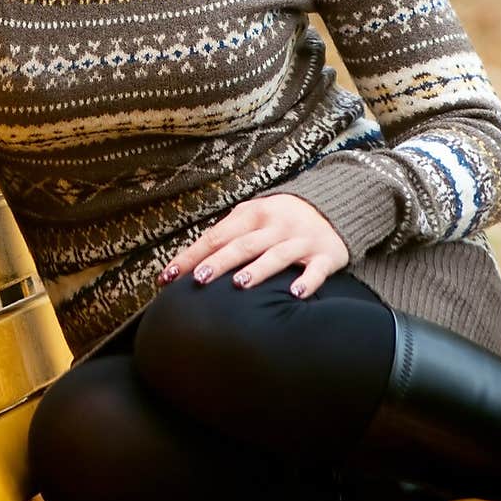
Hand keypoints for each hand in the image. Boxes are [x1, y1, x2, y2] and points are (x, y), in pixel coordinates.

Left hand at [158, 194, 349, 298]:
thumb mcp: (252, 218)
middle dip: (220, 262)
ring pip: (277, 255)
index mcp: (252, 214)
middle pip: (243, 245)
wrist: (332, 206)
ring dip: (258, 269)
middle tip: (199, 279)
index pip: (216, 237)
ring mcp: (301, 240)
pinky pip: (316, 270)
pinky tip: (294, 294)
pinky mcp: (325, 255)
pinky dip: (307, 281)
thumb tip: (189, 265)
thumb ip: (227, 236)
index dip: (191, 256)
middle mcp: (275, 225)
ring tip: (239, 284)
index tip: (168, 276)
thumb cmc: (278, 219)